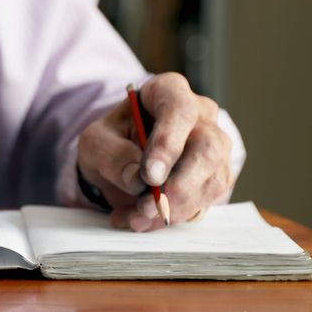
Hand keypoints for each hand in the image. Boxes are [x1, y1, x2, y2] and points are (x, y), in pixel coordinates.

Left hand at [77, 73, 234, 230]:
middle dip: (178, 185)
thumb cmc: (111, 140)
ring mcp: (214, 146)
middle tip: (148, 207)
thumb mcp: (96, 142)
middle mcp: (201, 115)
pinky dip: (173, 216)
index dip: (168, 143)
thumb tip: (137, 180)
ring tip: (135, 217)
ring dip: (173, 207)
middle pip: (207, 148)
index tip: (150, 176)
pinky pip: (205, 200)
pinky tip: (143, 220)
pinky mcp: (216, 176)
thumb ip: (112, 155)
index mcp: (169, 91)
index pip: (179, 110)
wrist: (119, 158)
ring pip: (211, 178)